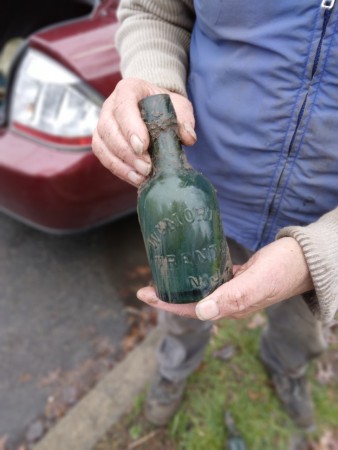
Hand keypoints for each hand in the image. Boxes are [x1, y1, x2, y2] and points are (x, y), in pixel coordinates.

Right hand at [92, 78, 195, 186]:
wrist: (154, 110)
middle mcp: (110, 105)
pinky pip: (104, 157)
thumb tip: (188, 138)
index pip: (124, 106)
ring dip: (122, 164)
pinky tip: (135, 179)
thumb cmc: (165, 107)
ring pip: (102, 145)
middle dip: (127, 152)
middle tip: (146, 168)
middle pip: (109, 129)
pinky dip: (118, 170)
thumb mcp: (179, 107)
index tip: (143, 147)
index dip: (130, 128)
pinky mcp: (101, 142)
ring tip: (142, 176)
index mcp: (128, 90)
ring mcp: (102, 124)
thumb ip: (184, 120)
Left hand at [137, 237, 313, 319]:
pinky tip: (191, 266)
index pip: (191, 310)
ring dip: (181, 287)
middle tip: (147, 287)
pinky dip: (198, 275)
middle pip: (191, 303)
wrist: (304, 259)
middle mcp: (229, 302)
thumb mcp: (255, 283)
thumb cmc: (282, 269)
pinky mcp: (238, 278)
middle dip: (167, 297)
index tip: (145, 294)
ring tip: (164, 277)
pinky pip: (213, 279)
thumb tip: (200, 312)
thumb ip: (231, 297)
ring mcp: (234, 291)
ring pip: (200, 291)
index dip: (166, 305)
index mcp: (231, 307)